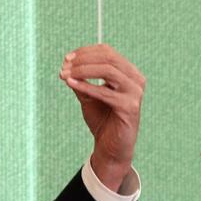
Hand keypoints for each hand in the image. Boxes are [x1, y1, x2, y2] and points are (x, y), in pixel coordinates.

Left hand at [60, 44, 145, 191]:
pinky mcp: (129, 107)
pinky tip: (71, 84)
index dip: (86, 52)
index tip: (66, 58)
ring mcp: (135, 93)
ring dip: (83, 70)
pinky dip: (86, 86)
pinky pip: (104, 92)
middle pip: (109, 58)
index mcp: (129, 73)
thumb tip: (67, 65)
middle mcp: (136, 80)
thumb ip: (81, 80)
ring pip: (107, 70)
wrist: (111, 148)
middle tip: (64, 66)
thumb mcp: (89, 96)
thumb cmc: (102, 121)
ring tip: (65, 75)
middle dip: (83, 60)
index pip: (108, 52)